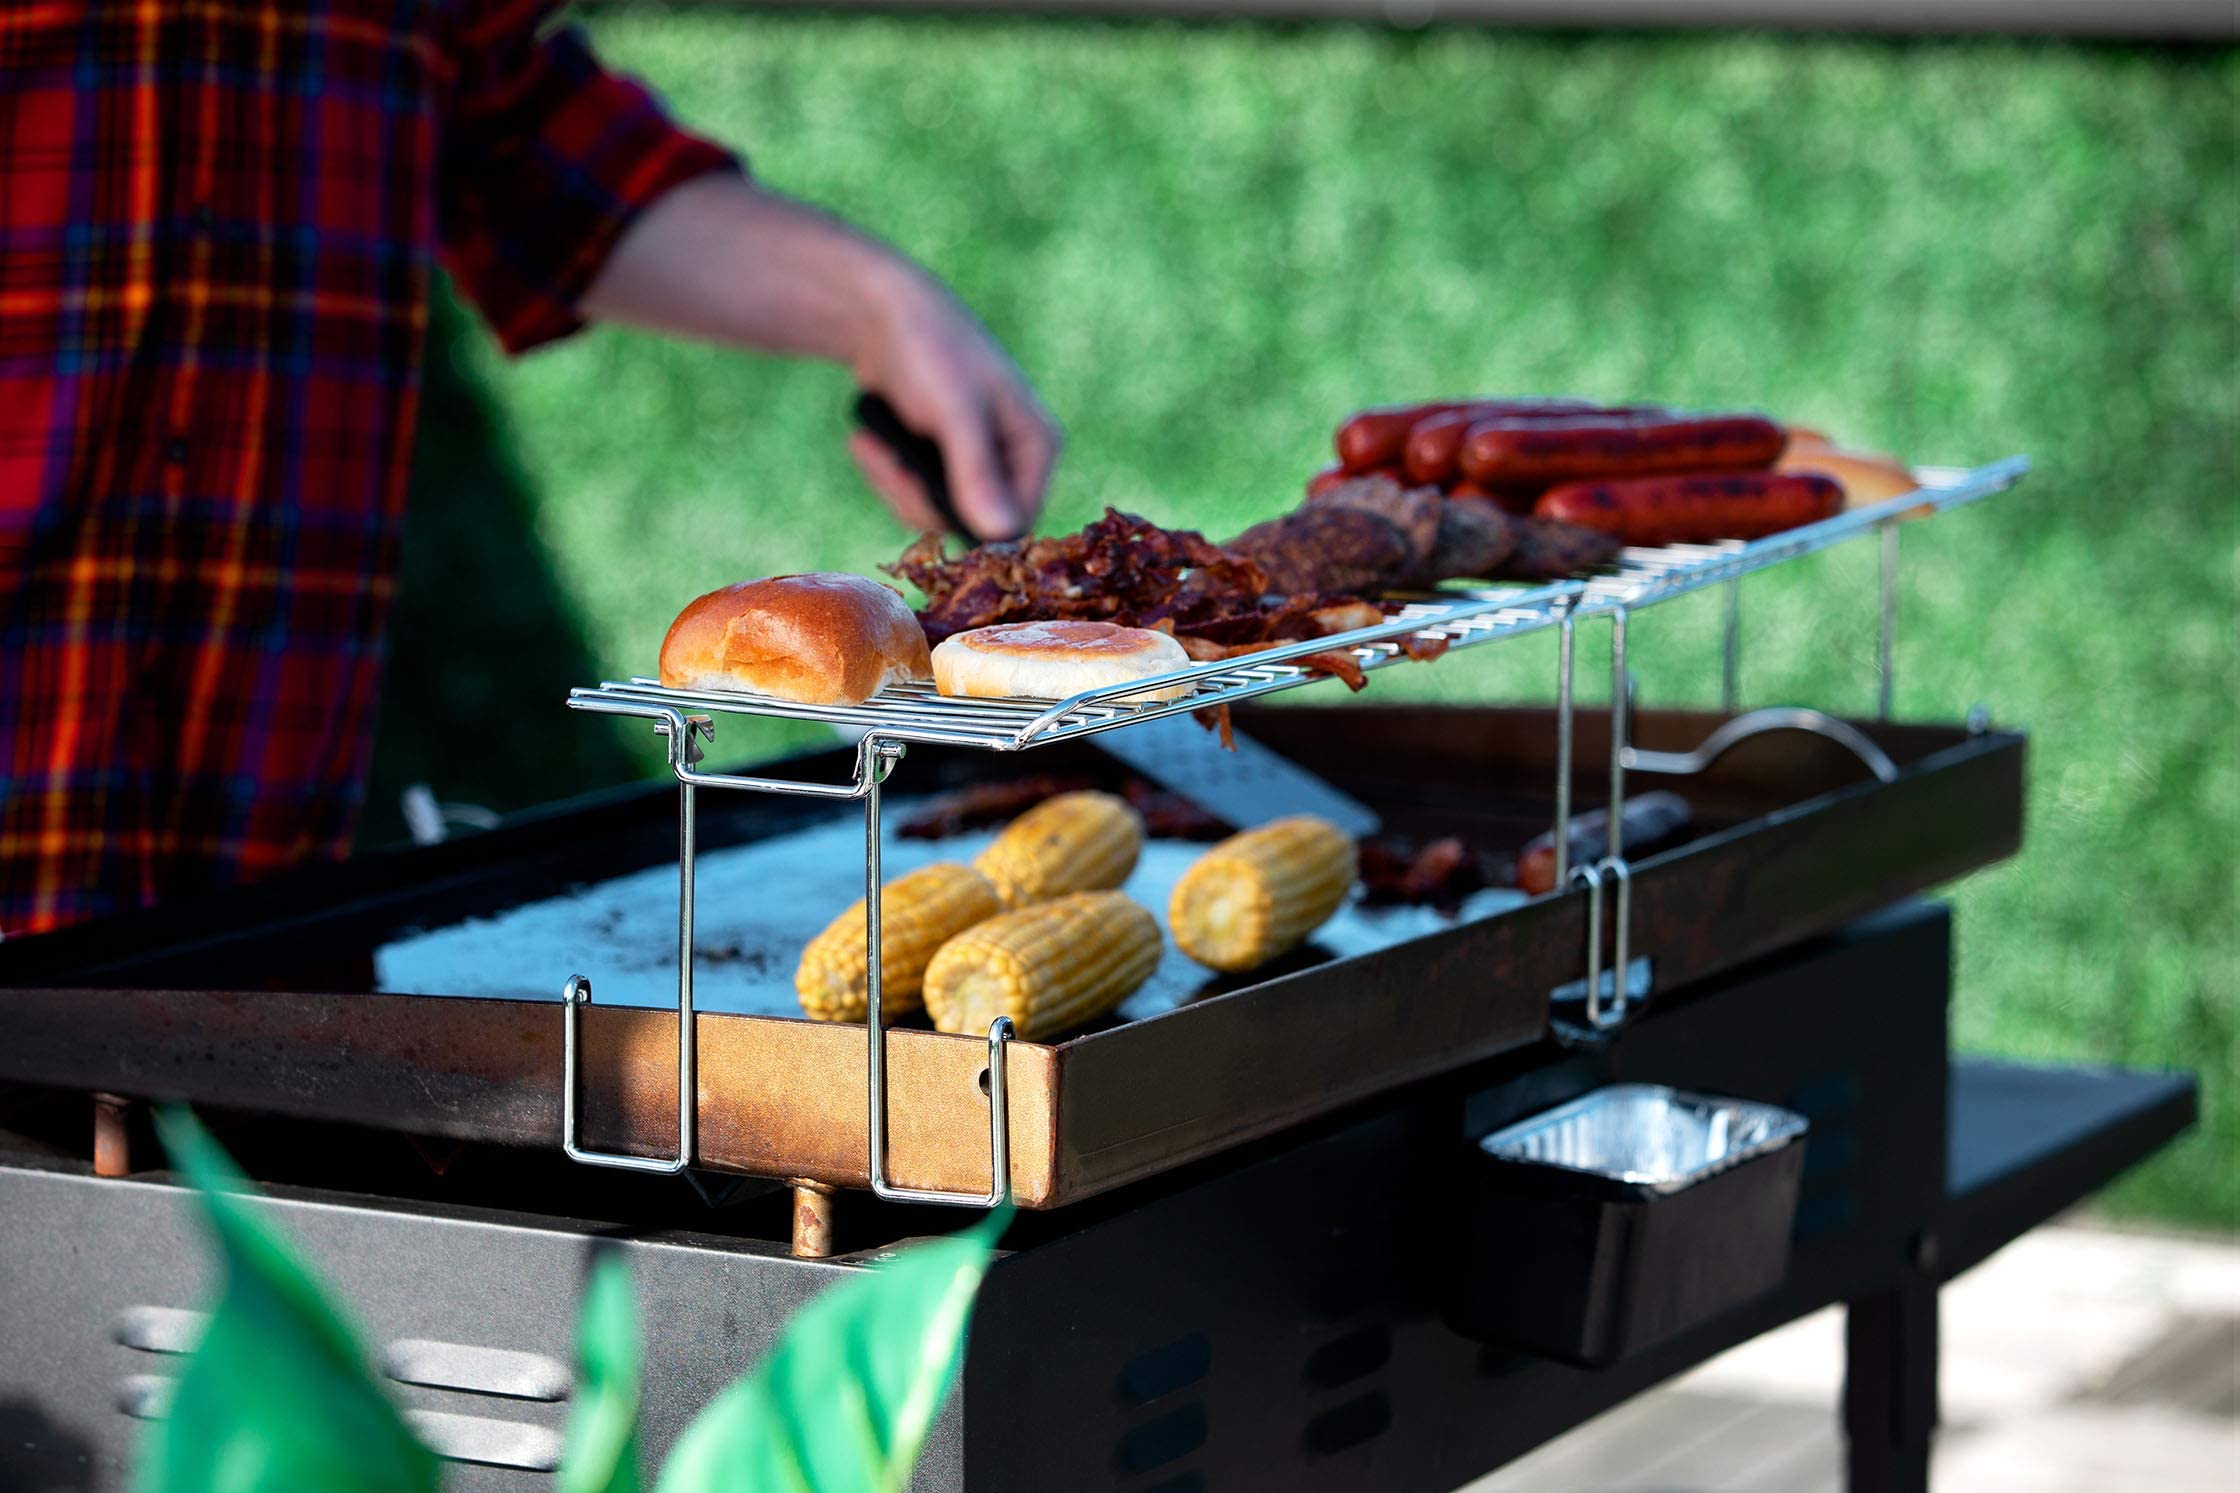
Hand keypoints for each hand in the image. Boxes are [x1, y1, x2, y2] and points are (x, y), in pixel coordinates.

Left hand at [846, 267, 1058, 540]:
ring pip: (937, 512)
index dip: (969, 522)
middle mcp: (1014, 458)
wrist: (878, 312)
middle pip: (971, 521)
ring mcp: (977, 460)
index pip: (1018, 522)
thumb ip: (977, 472)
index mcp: (1037, 445)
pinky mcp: (942, 458)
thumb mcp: (954, 413)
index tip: (917, 494)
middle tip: (885, 459)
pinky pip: (917, 494)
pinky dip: (887, 473)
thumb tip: (1001, 533)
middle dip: (918, 496)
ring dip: (894, 484)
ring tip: (869, 442)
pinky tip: (867, 441)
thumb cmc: (930, 350)